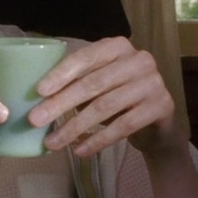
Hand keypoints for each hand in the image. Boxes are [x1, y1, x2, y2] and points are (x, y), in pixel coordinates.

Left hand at [27, 37, 182, 157]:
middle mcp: (139, 59)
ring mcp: (153, 82)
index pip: (85, 57)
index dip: (61, 74)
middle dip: (61, 103)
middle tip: (36, 120)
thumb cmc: (119, 100)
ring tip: (53, 143)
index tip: (38, 92)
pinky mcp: (162, 106)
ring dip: (75, 127)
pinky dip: (99, 140)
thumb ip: (77, 85)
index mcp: (118, 47)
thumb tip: (39, 101)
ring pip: (106, 106)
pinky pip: (124, 125)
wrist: (157, 124)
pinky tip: (80, 151)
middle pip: (93, 83)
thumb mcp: (99, 86)